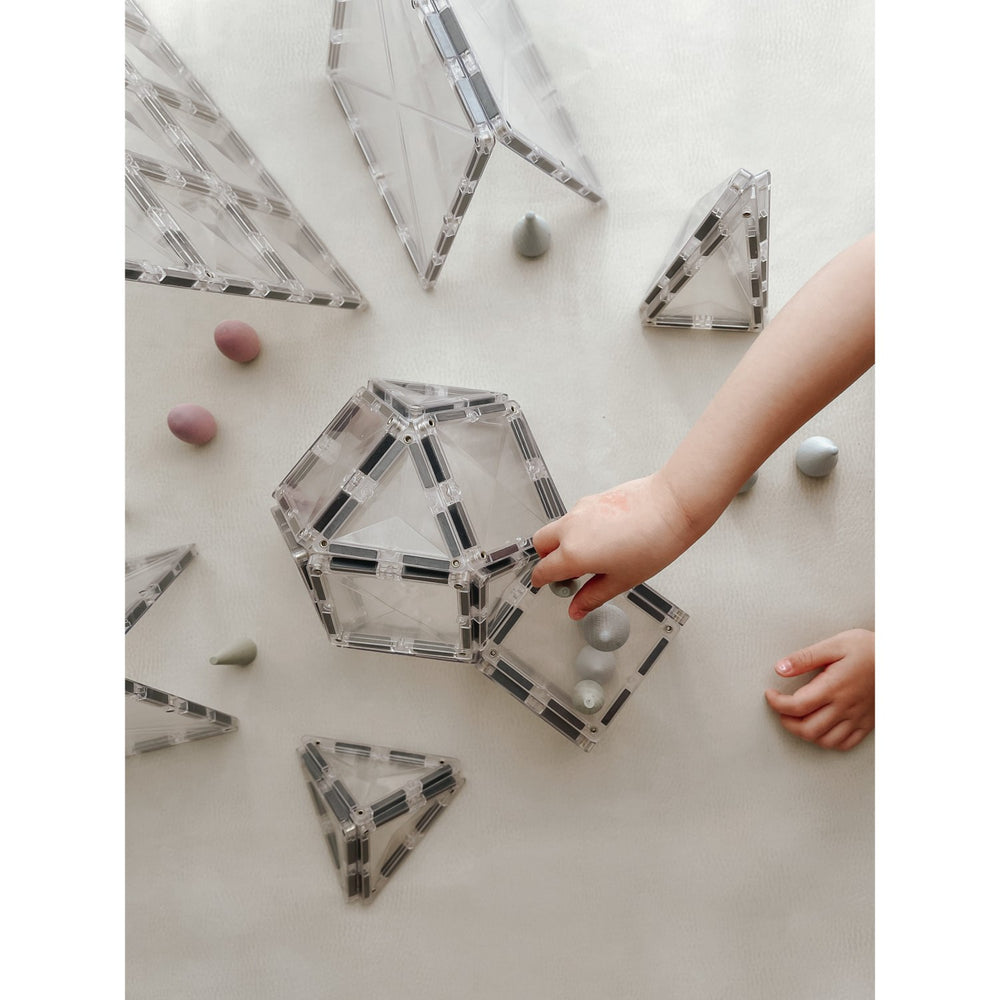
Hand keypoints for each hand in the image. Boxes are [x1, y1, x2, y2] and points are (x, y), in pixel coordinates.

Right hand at [530, 475, 693, 619]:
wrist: (671, 506)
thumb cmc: (652, 542)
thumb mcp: (621, 580)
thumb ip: (593, 596)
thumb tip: (577, 609)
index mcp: (573, 553)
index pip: (543, 570)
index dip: (542, 582)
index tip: (547, 585)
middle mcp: (570, 528)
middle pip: (540, 544)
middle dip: (545, 559)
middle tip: (565, 573)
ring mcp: (579, 510)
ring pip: (557, 528)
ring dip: (562, 543)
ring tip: (590, 556)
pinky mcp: (591, 499)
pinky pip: (574, 517)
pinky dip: (577, 529)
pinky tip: (602, 538)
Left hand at [764, 629, 874, 750]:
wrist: (901, 659)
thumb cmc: (868, 648)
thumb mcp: (835, 644)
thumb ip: (805, 658)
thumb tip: (780, 668)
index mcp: (834, 687)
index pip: (796, 706)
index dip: (776, 703)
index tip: (770, 695)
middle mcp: (845, 707)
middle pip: (808, 729)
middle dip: (787, 722)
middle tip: (780, 708)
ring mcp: (857, 718)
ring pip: (825, 741)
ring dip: (805, 734)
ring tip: (797, 719)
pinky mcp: (867, 723)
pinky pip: (845, 744)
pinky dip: (828, 741)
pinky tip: (821, 728)